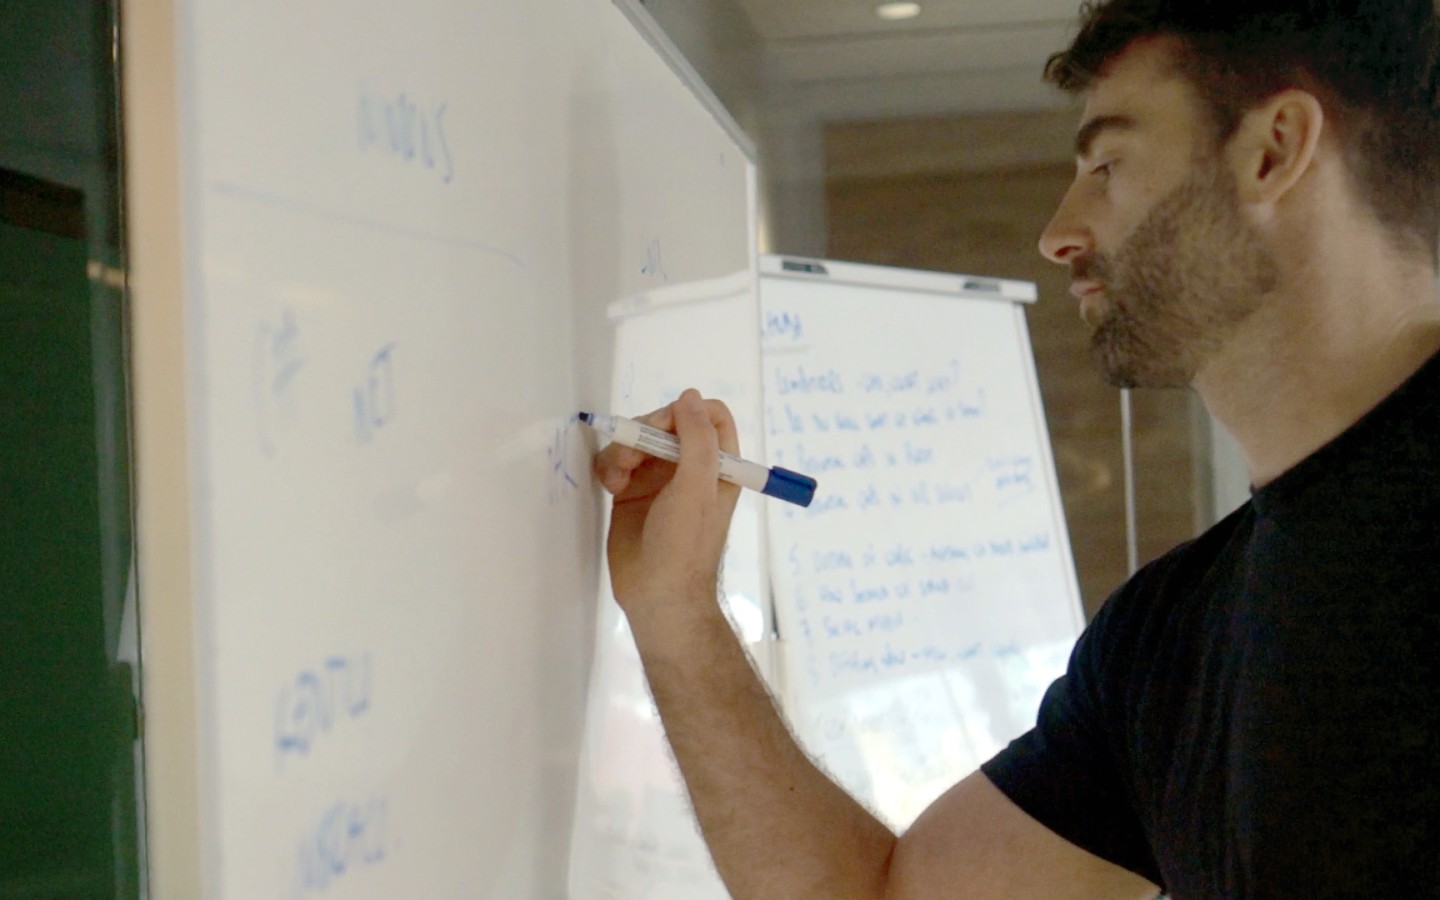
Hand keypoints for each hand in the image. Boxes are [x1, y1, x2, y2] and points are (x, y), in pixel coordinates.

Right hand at [595, 389, 741, 623]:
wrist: (657, 595)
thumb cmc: (685, 543)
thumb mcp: (699, 488)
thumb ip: (697, 439)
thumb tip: (689, 396)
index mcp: (719, 464)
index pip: (709, 416)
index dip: (685, 413)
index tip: (665, 429)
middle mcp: (690, 467)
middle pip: (666, 423)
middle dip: (645, 433)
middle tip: (632, 456)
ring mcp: (659, 479)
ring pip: (637, 440)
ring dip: (623, 451)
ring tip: (617, 478)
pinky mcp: (630, 492)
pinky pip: (616, 461)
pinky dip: (610, 466)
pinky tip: (610, 487)